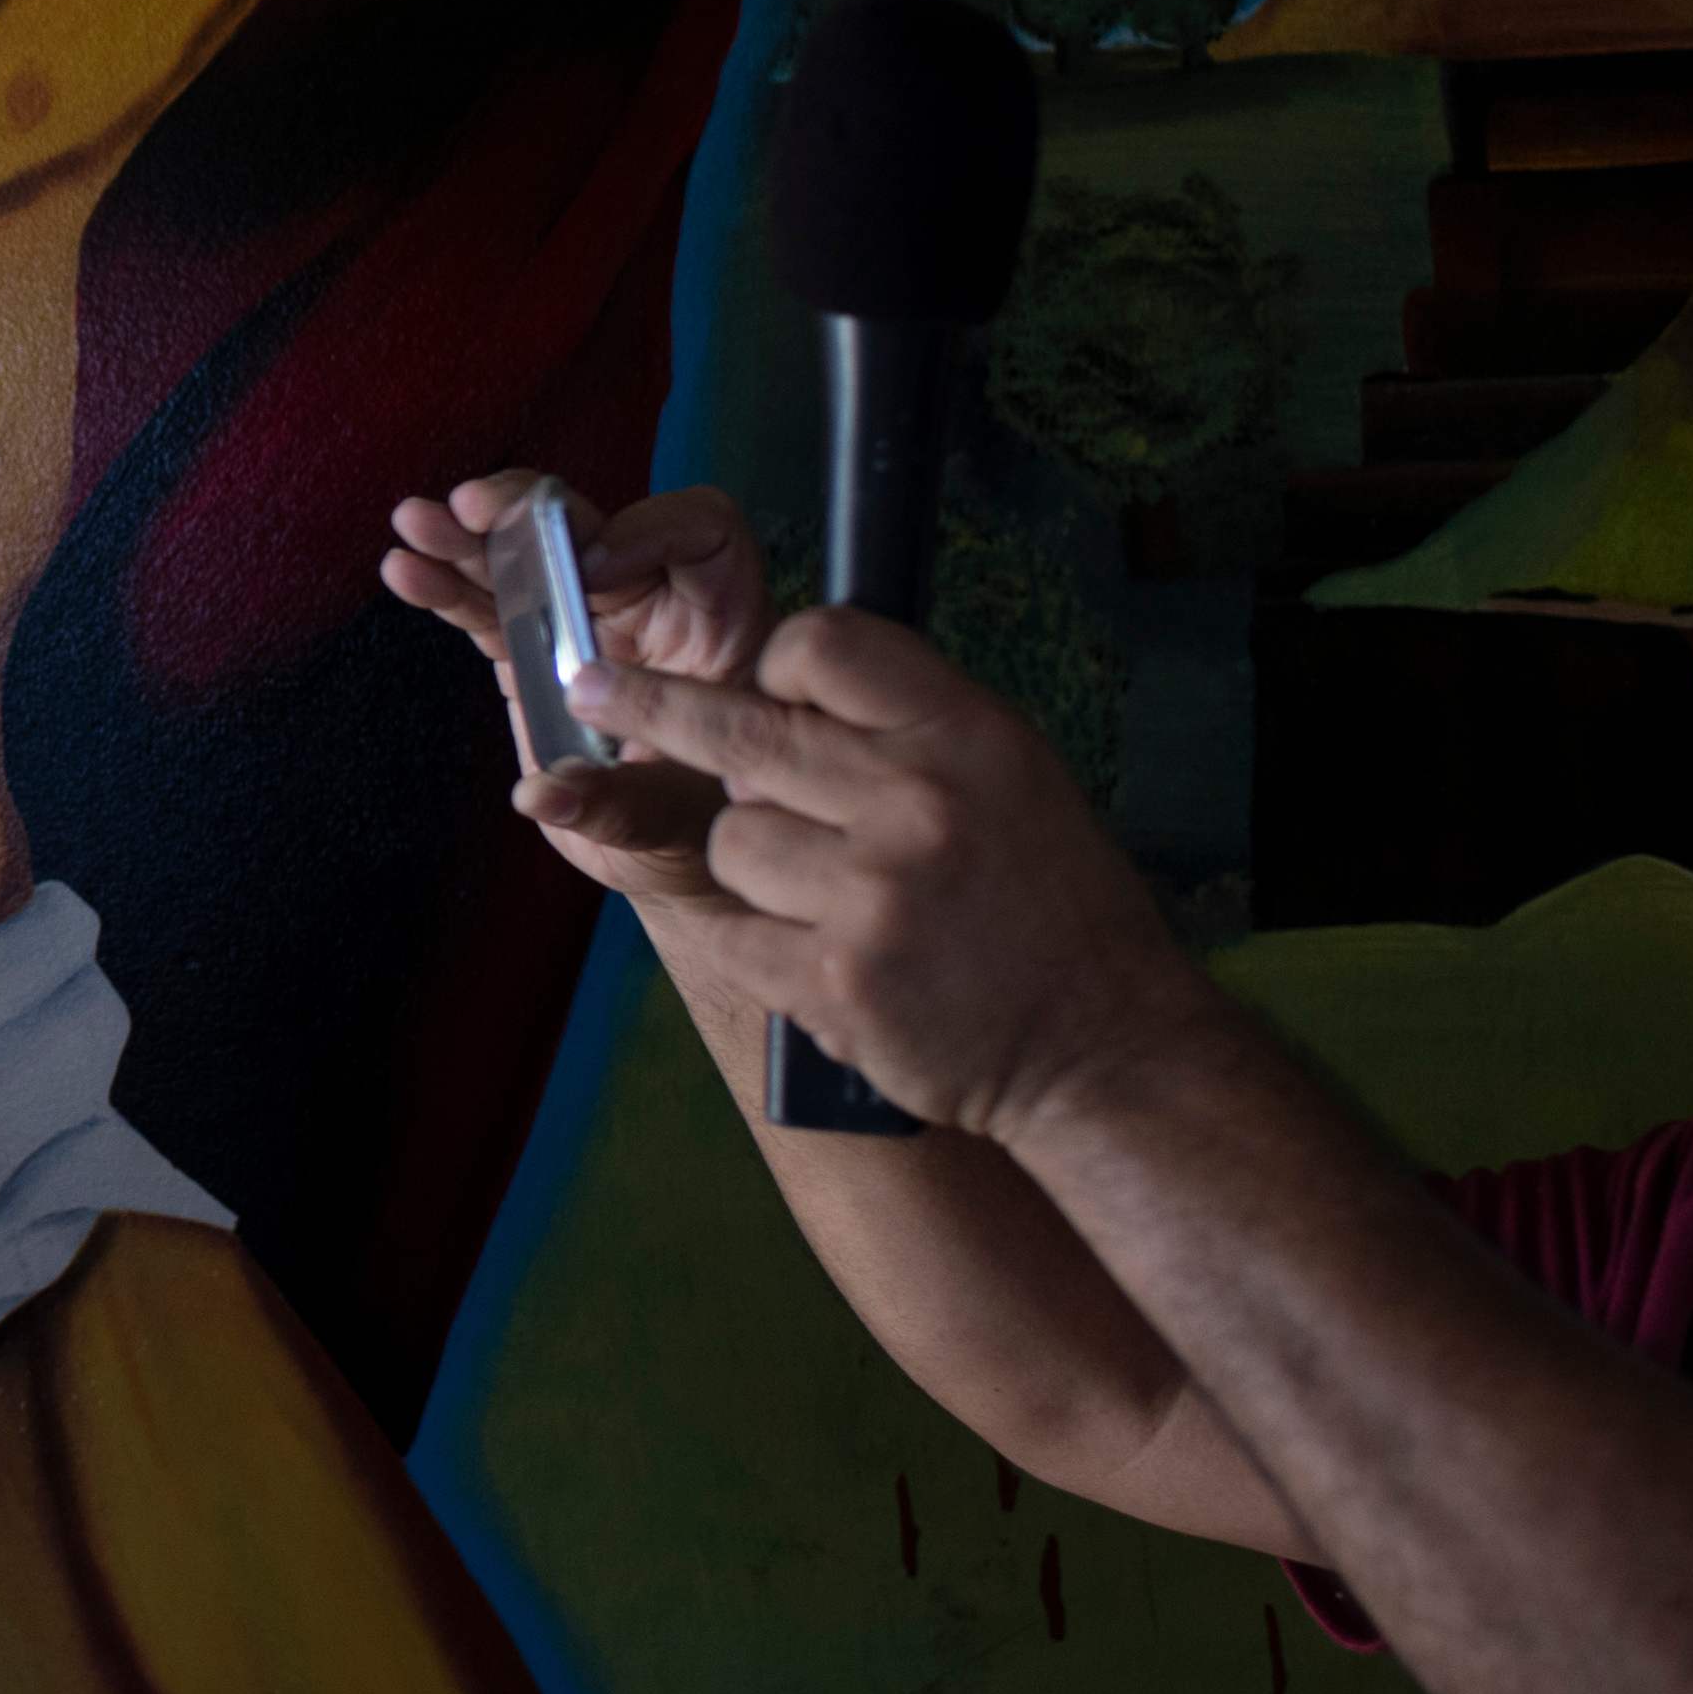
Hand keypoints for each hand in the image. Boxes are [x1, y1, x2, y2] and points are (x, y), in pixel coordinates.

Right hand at [377, 476, 769, 905]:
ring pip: (527, 560)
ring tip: (416, 524)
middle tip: (473, 510)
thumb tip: (541, 796)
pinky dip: (446, 589)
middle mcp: (652, 607)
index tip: (593, 571)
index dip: (649, 531)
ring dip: (468, 540)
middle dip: (529, 513)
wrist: (666, 858)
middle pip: (592, 528)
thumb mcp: (677, 825)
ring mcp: (585, 625)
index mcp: (720, 625)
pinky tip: (407, 570)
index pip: (700, 533)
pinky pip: (489, 609)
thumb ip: (617, 806)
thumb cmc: (702, 835)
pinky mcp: (533, 652)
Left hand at [564, 609, 1220, 1144]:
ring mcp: (871, 895)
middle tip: (588, 684)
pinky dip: (750, 939)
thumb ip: (903, 726)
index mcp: (966, 736)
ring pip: (731, 837)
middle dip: (650, 704)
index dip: (778, 663)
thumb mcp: (1010, 776)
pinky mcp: (832, 981)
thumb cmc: (1053, 905)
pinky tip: (804, 952)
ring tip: (832, 898)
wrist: (1104, 1048)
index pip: (823, 645)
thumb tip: (772, 687)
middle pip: (737, 726)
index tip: (760, 685)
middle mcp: (916, 803)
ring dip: (757, 864)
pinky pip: (729, 929)